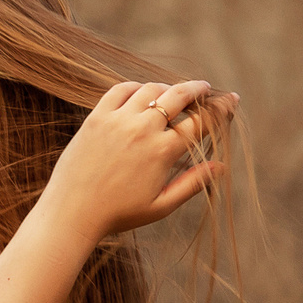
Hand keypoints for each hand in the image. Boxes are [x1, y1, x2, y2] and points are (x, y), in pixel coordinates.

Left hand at [41, 79, 236, 239]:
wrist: (71, 213)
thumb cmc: (118, 215)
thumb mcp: (161, 205)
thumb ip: (192, 183)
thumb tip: (221, 166)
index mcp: (163, 151)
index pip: (201, 121)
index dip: (220, 109)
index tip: (231, 100)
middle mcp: (142, 130)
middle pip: (179, 96)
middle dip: (198, 89)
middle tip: (205, 89)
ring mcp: (117, 121)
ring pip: (151, 89)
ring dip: (167, 87)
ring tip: (174, 93)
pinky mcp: (96, 118)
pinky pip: (120, 90)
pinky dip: (136, 87)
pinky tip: (142, 93)